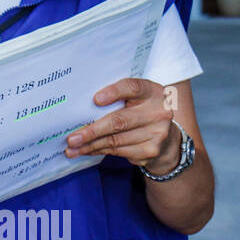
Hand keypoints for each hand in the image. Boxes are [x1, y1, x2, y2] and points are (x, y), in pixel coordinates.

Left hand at [63, 77, 179, 171]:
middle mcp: (157, 112)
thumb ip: (117, 96)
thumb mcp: (136, 97)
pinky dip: (99, 151)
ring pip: (116, 140)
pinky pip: (118, 151)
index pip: (132, 87)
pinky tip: (86, 151)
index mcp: (151, 91)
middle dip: (92, 131)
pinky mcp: (150, 150)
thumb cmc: (141, 110)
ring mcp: (156, 133)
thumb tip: (82, 106)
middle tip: (72, 138)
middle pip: (119, 121)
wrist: (168, 136)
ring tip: (72, 148)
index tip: (95, 99)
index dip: (113, 93)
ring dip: (90, 145)